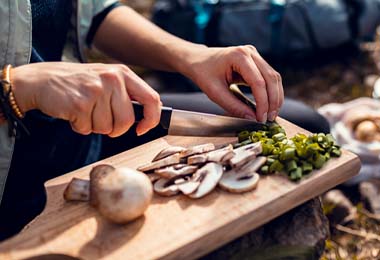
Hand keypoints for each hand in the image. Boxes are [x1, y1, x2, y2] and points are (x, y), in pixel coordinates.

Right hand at [11, 62, 160, 136]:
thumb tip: (147, 117)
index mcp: (122, 73)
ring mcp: (96, 90)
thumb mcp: (106, 79)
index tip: (142, 129)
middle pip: (127, 121)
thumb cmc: (77, 83)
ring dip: (94, 126)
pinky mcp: (80, 104)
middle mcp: (112, 79)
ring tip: (84, 111)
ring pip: (107, 128)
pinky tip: (73, 113)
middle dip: (115, 129)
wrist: (41, 80)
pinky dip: (80, 127)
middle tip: (102, 122)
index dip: (151, 119)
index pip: (151, 99)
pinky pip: (88, 129)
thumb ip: (126, 94)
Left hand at [181, 45, 283, 121]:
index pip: (258, 82)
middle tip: (270, 119)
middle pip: (271, 78)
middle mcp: (250, 52)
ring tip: (271, 115)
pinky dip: (271, 92)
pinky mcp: (256, 61)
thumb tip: (252, 118)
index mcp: (239, 56)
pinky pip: (269, 77)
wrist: (197, 60)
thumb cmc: (203, 73)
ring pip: (274, 77)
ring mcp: (254, 55)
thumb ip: (233, 106)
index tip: (261, 118)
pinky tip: (269, 106)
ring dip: (275, 97)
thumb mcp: (215, 92)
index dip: (263, 102)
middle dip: (273, 101)